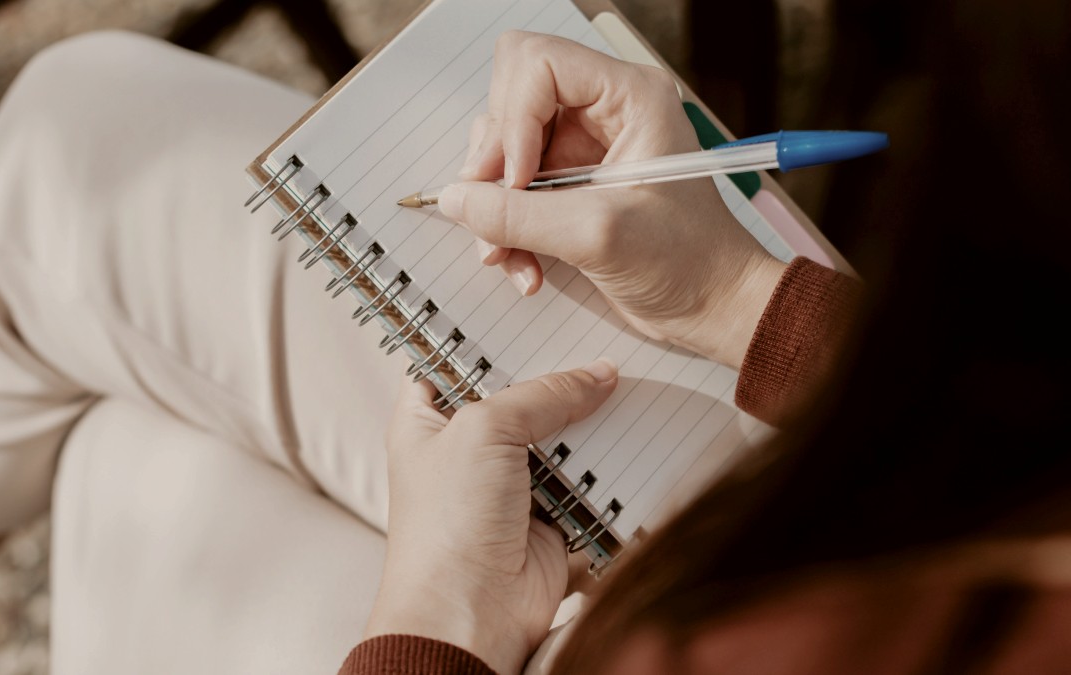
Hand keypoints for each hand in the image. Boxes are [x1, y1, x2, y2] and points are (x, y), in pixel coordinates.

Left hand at [365, 359, 618, 674]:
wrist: (469, 616)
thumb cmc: (448, 522)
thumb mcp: (485, 430)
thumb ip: (544, 394)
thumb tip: (600, 374)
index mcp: (430, 417)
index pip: (459, 357)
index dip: (495, 332)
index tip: (536, 299)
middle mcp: (469, 445)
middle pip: (523, 394)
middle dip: (560, 373)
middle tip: (601, 333)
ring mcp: (512, 482)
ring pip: (561, 435)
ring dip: (592, 418)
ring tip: (632, 375)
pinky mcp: (551, 516)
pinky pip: (588, 478)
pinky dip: (611, 463)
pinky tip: (640, 429)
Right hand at [440, 31, 784, 369]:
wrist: (710, 306)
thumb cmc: (689, 262)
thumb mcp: (599, 236)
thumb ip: (519, 216)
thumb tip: (457, 200)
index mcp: (628, 97)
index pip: (538, 63)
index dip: (514, 118)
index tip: (516, 179)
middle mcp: (602, 112)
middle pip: (509, 101)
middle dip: (494, 163)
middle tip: (495, 214)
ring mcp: (583, 149)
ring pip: (502, 150)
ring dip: (495, 207)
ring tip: (510, 254)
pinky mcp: (569, 187)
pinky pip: (510, 192)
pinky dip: (506, 230)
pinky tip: (526, 267)